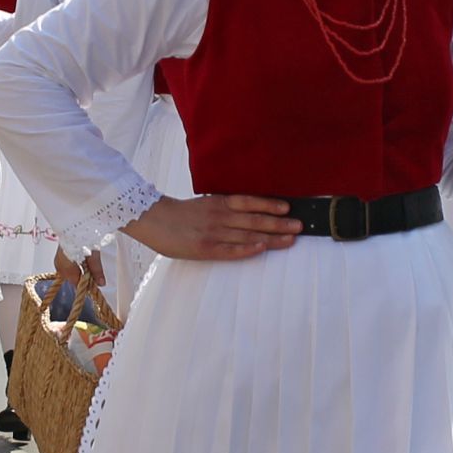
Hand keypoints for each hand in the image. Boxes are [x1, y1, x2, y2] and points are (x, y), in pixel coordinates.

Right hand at [125, 193, 302, 261]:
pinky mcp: (206, 249)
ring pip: (247, 235)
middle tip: (300, 226)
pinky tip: (261, 248)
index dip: (269, 204)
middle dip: (279, 223)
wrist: (152, 220)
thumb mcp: (203, 204)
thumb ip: (223, 207)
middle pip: (254, 220)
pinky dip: (246, 249)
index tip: (288, 207)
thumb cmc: (179, 214)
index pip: (249, 202)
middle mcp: (219, 216)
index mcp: (218, 203)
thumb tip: (247, 209)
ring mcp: (213, 233)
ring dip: (271, 237)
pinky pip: (230, 250)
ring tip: (291, 238)